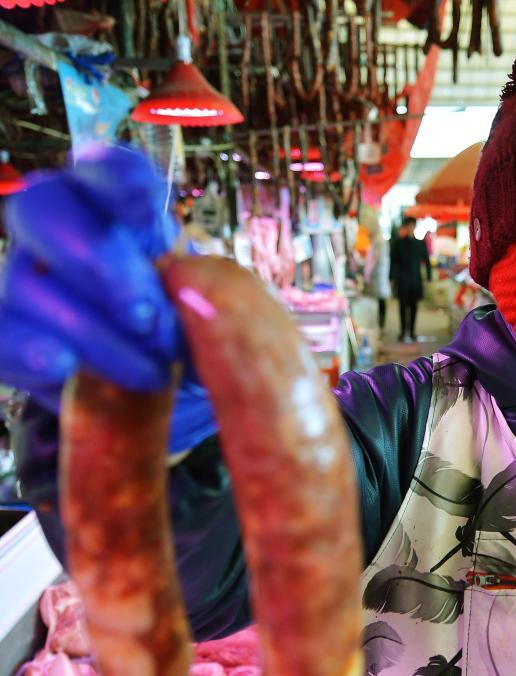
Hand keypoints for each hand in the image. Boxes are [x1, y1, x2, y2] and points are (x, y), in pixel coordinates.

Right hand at [0, 145, 216, 452]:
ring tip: (151, 370)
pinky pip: (0, 337)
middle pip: (42, 207)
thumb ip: (215, 286)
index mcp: (122, 213)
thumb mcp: (226, 309)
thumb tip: (188, 282)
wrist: (183, 397)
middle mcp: (65, 235)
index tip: (149, 213)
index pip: (106, 169)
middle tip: (147, 313)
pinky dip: (30, 350)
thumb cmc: (200, 335)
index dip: (119, 180)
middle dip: (96, 258)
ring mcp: (30, 285)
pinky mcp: (13, 341)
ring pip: (27, 283)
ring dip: (93, 330)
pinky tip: (66, 365)